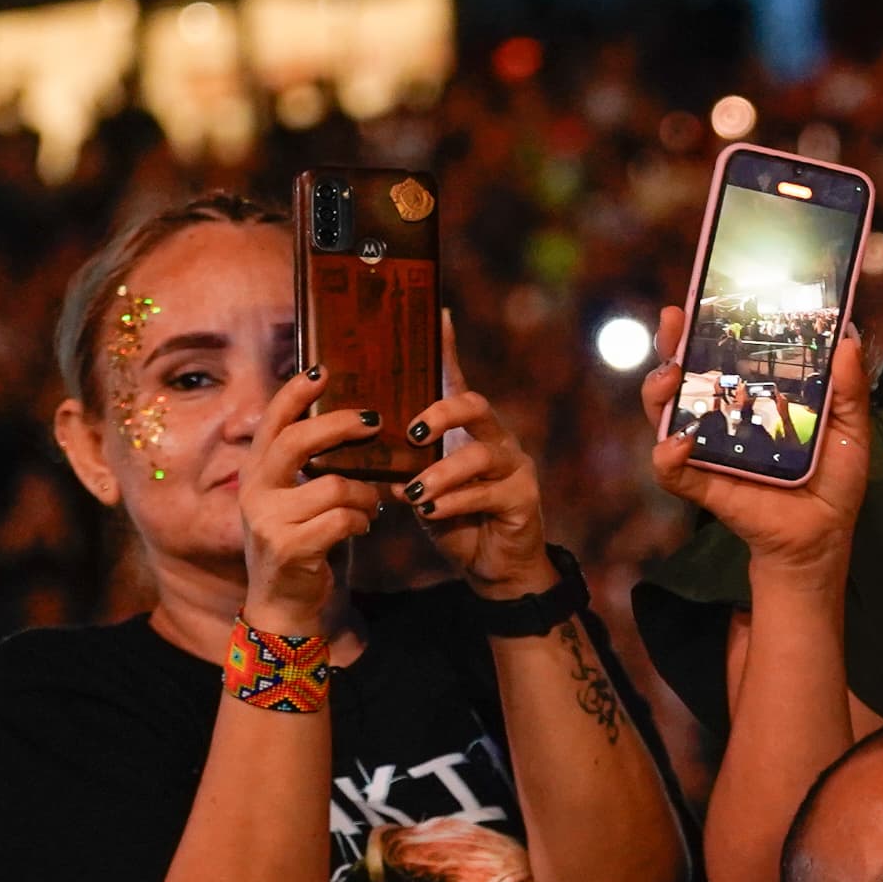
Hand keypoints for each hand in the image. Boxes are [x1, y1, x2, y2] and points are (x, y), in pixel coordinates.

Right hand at [239, 366, 387, 639]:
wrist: (285, 605)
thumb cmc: (303, 542)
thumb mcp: (297, 499)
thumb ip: (310, 465)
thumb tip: (352, 420)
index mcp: (257, 472)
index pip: (272, 421)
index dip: (294, 392)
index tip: (321, 369)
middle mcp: (255, 491)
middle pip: (296, 442)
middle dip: (339, 425)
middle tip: (373, 421)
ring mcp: (267, 521)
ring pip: (333, 486)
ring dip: (365, 492)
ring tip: (374, 502)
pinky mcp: (288, 549)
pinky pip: (342, 520)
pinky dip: (362, 520)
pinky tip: (364, 526)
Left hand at [398, 316, 552, 594]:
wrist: (494, 566)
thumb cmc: (454, 518)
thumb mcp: (422, 483)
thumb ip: (400, 460)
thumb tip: (359, 442)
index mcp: (468, 429)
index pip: (456, 380)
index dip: (447, 347)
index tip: (435, 315)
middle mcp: (496, 438)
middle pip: (475, 405)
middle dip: (440, 413)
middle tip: (410, 432)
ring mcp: (514, 467)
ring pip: (478, 455)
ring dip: (440, 473)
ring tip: (412, 493)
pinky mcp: (523, 498)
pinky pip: (487, 493)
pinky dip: (454, 502)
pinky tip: (430, 512)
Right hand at [646, 317, 867, 575]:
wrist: (823, 536)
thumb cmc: (832, 479)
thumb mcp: (851, 428)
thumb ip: (851, 388)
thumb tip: (849, 339)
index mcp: (753, 395)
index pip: (722, 353)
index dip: (705, 325)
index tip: (700, 297)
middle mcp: (722, 416)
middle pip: (683, 374)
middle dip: (669, 345)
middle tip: (672, 321)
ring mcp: (707, 449)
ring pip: (664, 414)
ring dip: (658, 390)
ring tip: (669, 376)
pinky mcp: (703, 485)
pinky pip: (671, 470)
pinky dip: (667, 455)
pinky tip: (679, 442)